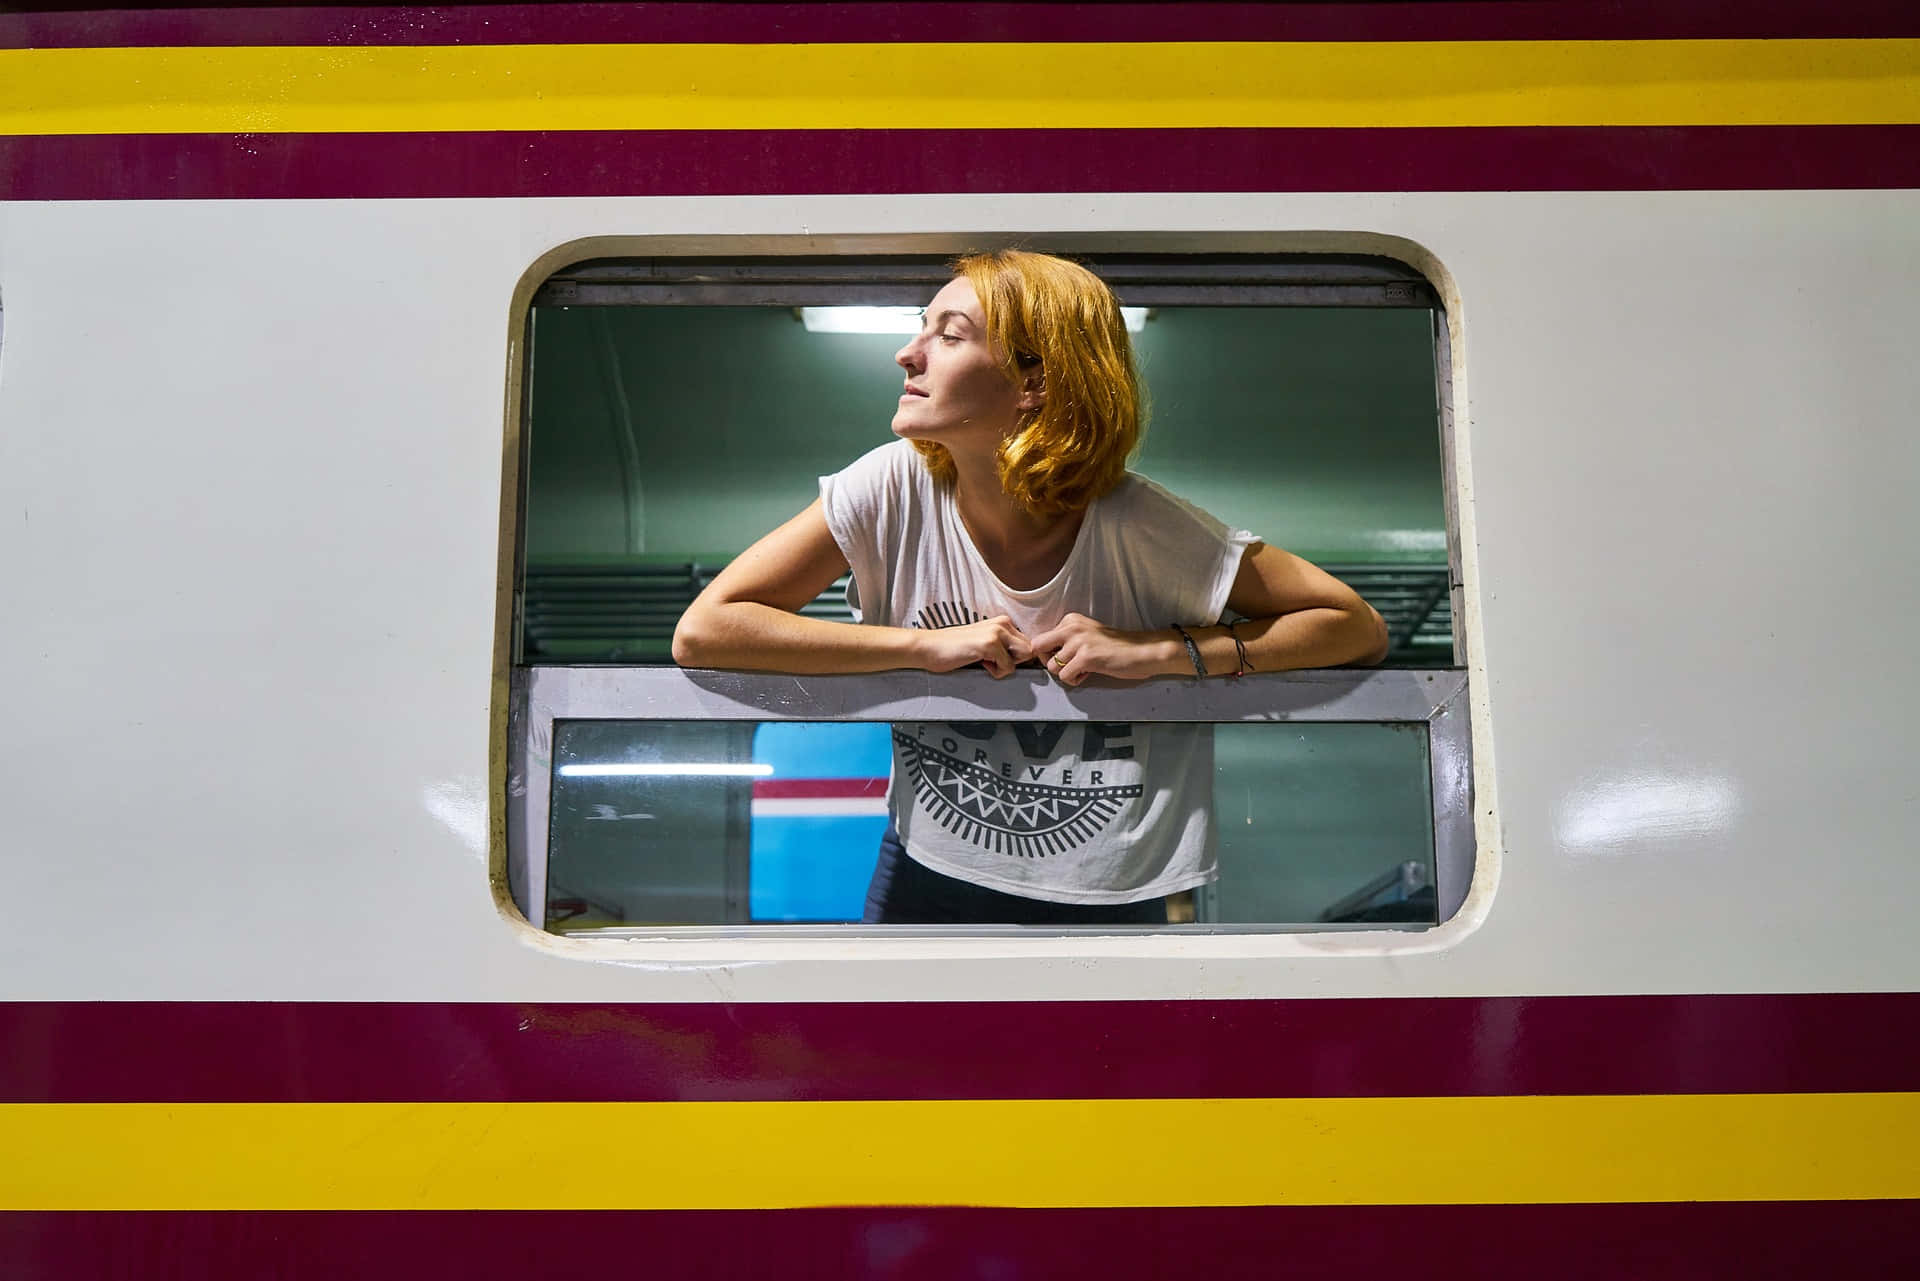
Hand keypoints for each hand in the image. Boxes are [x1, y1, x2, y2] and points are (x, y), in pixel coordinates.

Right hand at [915, 614, 1033, 677]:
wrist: (928, 647)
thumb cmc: (952, 648)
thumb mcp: (983, 643)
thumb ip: (1003, 647)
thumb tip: (1023, 659)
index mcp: (1002, 622)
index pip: (1028, 642)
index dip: (1019, 657)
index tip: (1004, 662)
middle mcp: (1002, 623)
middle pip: (1030, 649)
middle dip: (1015, 661)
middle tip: (993, 662)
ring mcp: (997, 632)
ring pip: (1024, 656)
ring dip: (1007, 665)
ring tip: (986, 662)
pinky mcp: (990, 643)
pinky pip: (1008, 667)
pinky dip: (996, 672)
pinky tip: (979, 663)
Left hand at [1029, 613, 1173, 685]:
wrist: (1142, 651)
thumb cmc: (1116, 647)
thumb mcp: (1087, 635)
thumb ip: (1067, 641)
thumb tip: (1045, 656)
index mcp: (1070, 620)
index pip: (1040, 639)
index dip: (1049, 653)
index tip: (1066, 658)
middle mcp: (1071, 627)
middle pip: (1038, 648)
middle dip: (1049, 661)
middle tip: (1068, 666)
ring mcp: (1078, 642)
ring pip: (1052, 667)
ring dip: (1067, 673)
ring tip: (1085, 669)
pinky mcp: (1086, 657)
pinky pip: (1065, 677)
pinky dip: (1076, 680)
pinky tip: (1090, 672)